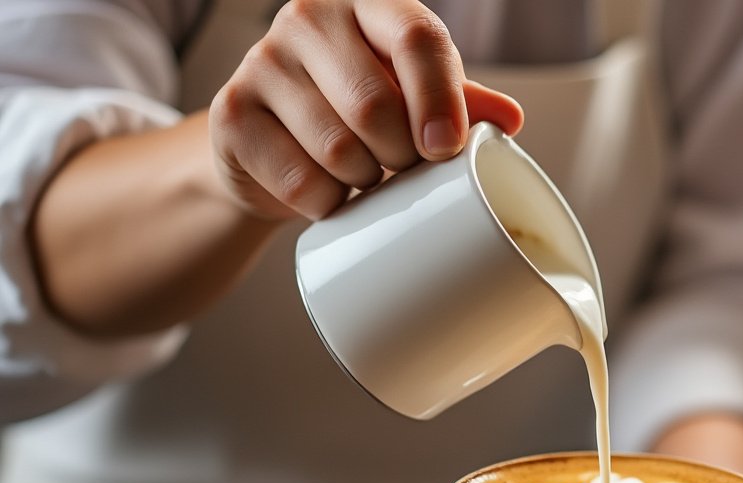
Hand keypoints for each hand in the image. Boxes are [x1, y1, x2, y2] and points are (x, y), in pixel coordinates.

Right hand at [209, 0, 523, 219]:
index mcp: (368, 4)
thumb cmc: (362, 110)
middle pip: (374, 104)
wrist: (279, 144)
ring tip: (367, 173)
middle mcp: (309, 18)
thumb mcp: (418, 98)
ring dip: (366, 181)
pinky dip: (327, 202)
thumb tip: (508, 119)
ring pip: (338, 148)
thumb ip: (463, 102)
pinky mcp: (231, 114)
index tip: (446, 149)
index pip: (417, 39)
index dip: (440, 100)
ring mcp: (262, 62)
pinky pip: (299, 180)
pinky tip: (329, 190)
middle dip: (402, 155)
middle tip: (404, 166)